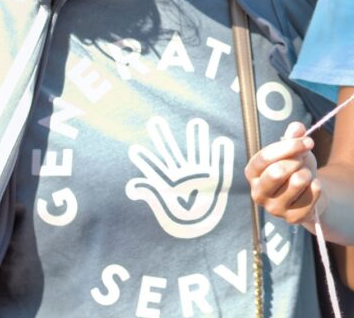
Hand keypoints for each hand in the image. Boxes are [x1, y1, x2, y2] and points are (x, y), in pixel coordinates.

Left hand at [126, 116, 234, 238]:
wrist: (200, 232)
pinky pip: (219, 163)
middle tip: (154, 121)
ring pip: (197, 152)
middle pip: (171, 152)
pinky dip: (221, 153)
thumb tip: (132, 185)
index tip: (133, 149)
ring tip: (196, 123)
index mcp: (168, 183)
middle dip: (163, 137)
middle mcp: (182, 176)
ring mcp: (199, 176)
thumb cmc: (180, 221)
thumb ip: (148, 192)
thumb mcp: (162, 205)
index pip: (154, 168)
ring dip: (197, 138)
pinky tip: (220, 141)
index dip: (144, 159)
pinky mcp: (215, 180)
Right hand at [245, 121, 321, 225]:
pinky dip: (317, 187)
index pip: (265, 157)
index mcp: (253, 172)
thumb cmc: (296, 166)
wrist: (310, 191)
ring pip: (296, 182)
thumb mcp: (294, 149)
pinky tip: (312, 188)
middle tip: (302, 160)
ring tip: (306, 175)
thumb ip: (293, 136)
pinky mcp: (292, 219)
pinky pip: (311, 196)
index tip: (308, 141)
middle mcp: (258, 193)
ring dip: (307, 173)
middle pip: (276, 172)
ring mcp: (274, 209)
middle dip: (296, 161)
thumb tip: (297, 127)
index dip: (289, 146)